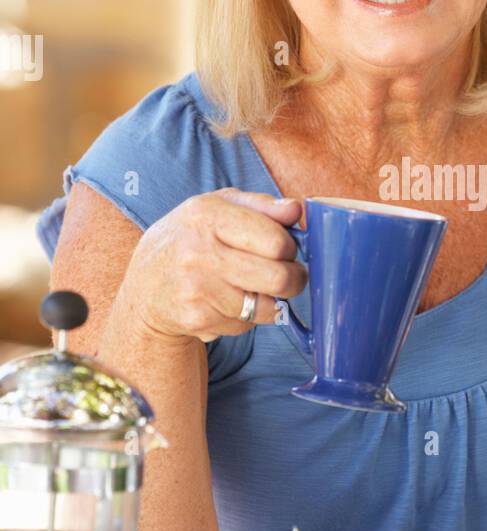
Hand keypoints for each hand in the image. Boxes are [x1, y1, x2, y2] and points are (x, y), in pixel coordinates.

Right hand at [123, 189, 307, 342]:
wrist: (146, 283)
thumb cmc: (192, 238)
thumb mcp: (220, 207)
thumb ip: (262, 205)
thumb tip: (295, 210)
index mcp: (206, 215)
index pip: (276, 241)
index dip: (290, 248)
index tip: (284, 249)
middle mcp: (197, 252)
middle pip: (278, 278)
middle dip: (294, 279)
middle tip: (290, 275)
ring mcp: (195, 289)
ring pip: (266, 307)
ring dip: (270, 300)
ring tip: (255, 287)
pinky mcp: (196, 320)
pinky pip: (245, 325)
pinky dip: (246, 316)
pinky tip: (229, 302)